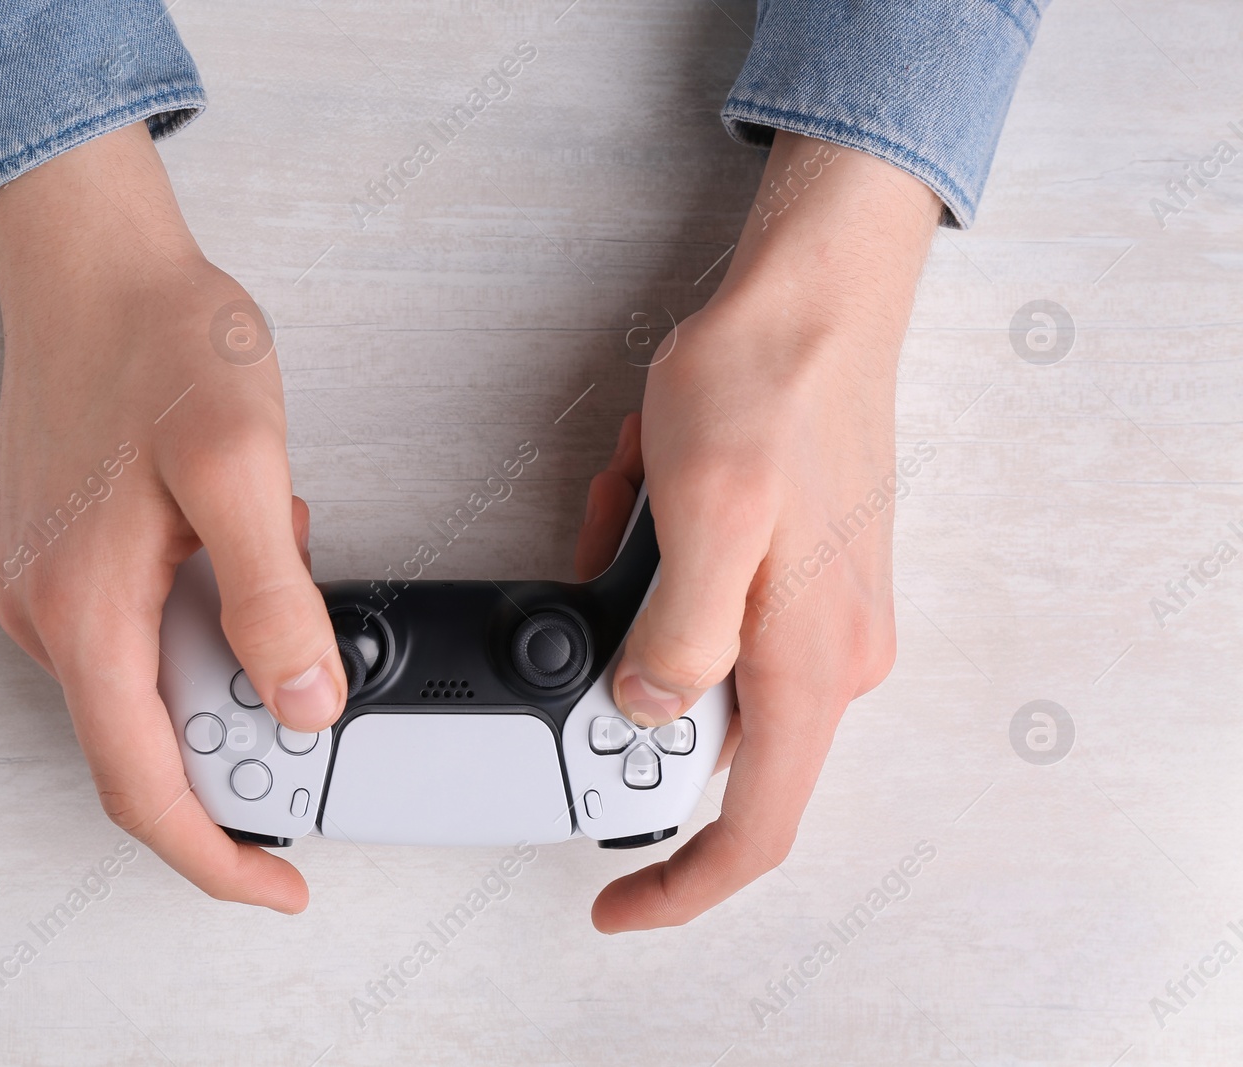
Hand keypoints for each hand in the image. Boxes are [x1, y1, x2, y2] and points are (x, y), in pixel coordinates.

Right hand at [0, 123, 347, 912]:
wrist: (92, 262)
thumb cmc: (157, 342)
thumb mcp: (238, 462)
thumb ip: (271, 592)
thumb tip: (303, 701)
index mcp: (87, 613)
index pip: (144, 787)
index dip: (215, 856)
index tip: (279, 882)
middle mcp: (51, 616)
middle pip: (147, 747)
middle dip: (245, 741)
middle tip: (317, 682)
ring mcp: (50, 587)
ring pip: (151, 685)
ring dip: (232, 661)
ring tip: (285, 563)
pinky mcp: (66, 557)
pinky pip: (143, 632)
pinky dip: (207, 619)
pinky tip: (246, 542)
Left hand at [576, 132, 940, 931]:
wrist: (816, 296)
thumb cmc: (771, 385)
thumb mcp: (707, 511)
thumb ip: (682, 634)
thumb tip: (649, 710)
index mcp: (811, 660)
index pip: (758, 825)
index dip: (685, 885)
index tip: (620, 905)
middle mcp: (827, 653)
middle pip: (710, 732)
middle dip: (632, 670)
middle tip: (603, 574)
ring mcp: (816, 613)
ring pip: (693, 653)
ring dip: (639, 594)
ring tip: (637, 496)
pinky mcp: (795, 573)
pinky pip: (700, 599)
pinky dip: (655, 559)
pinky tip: (651, 485)